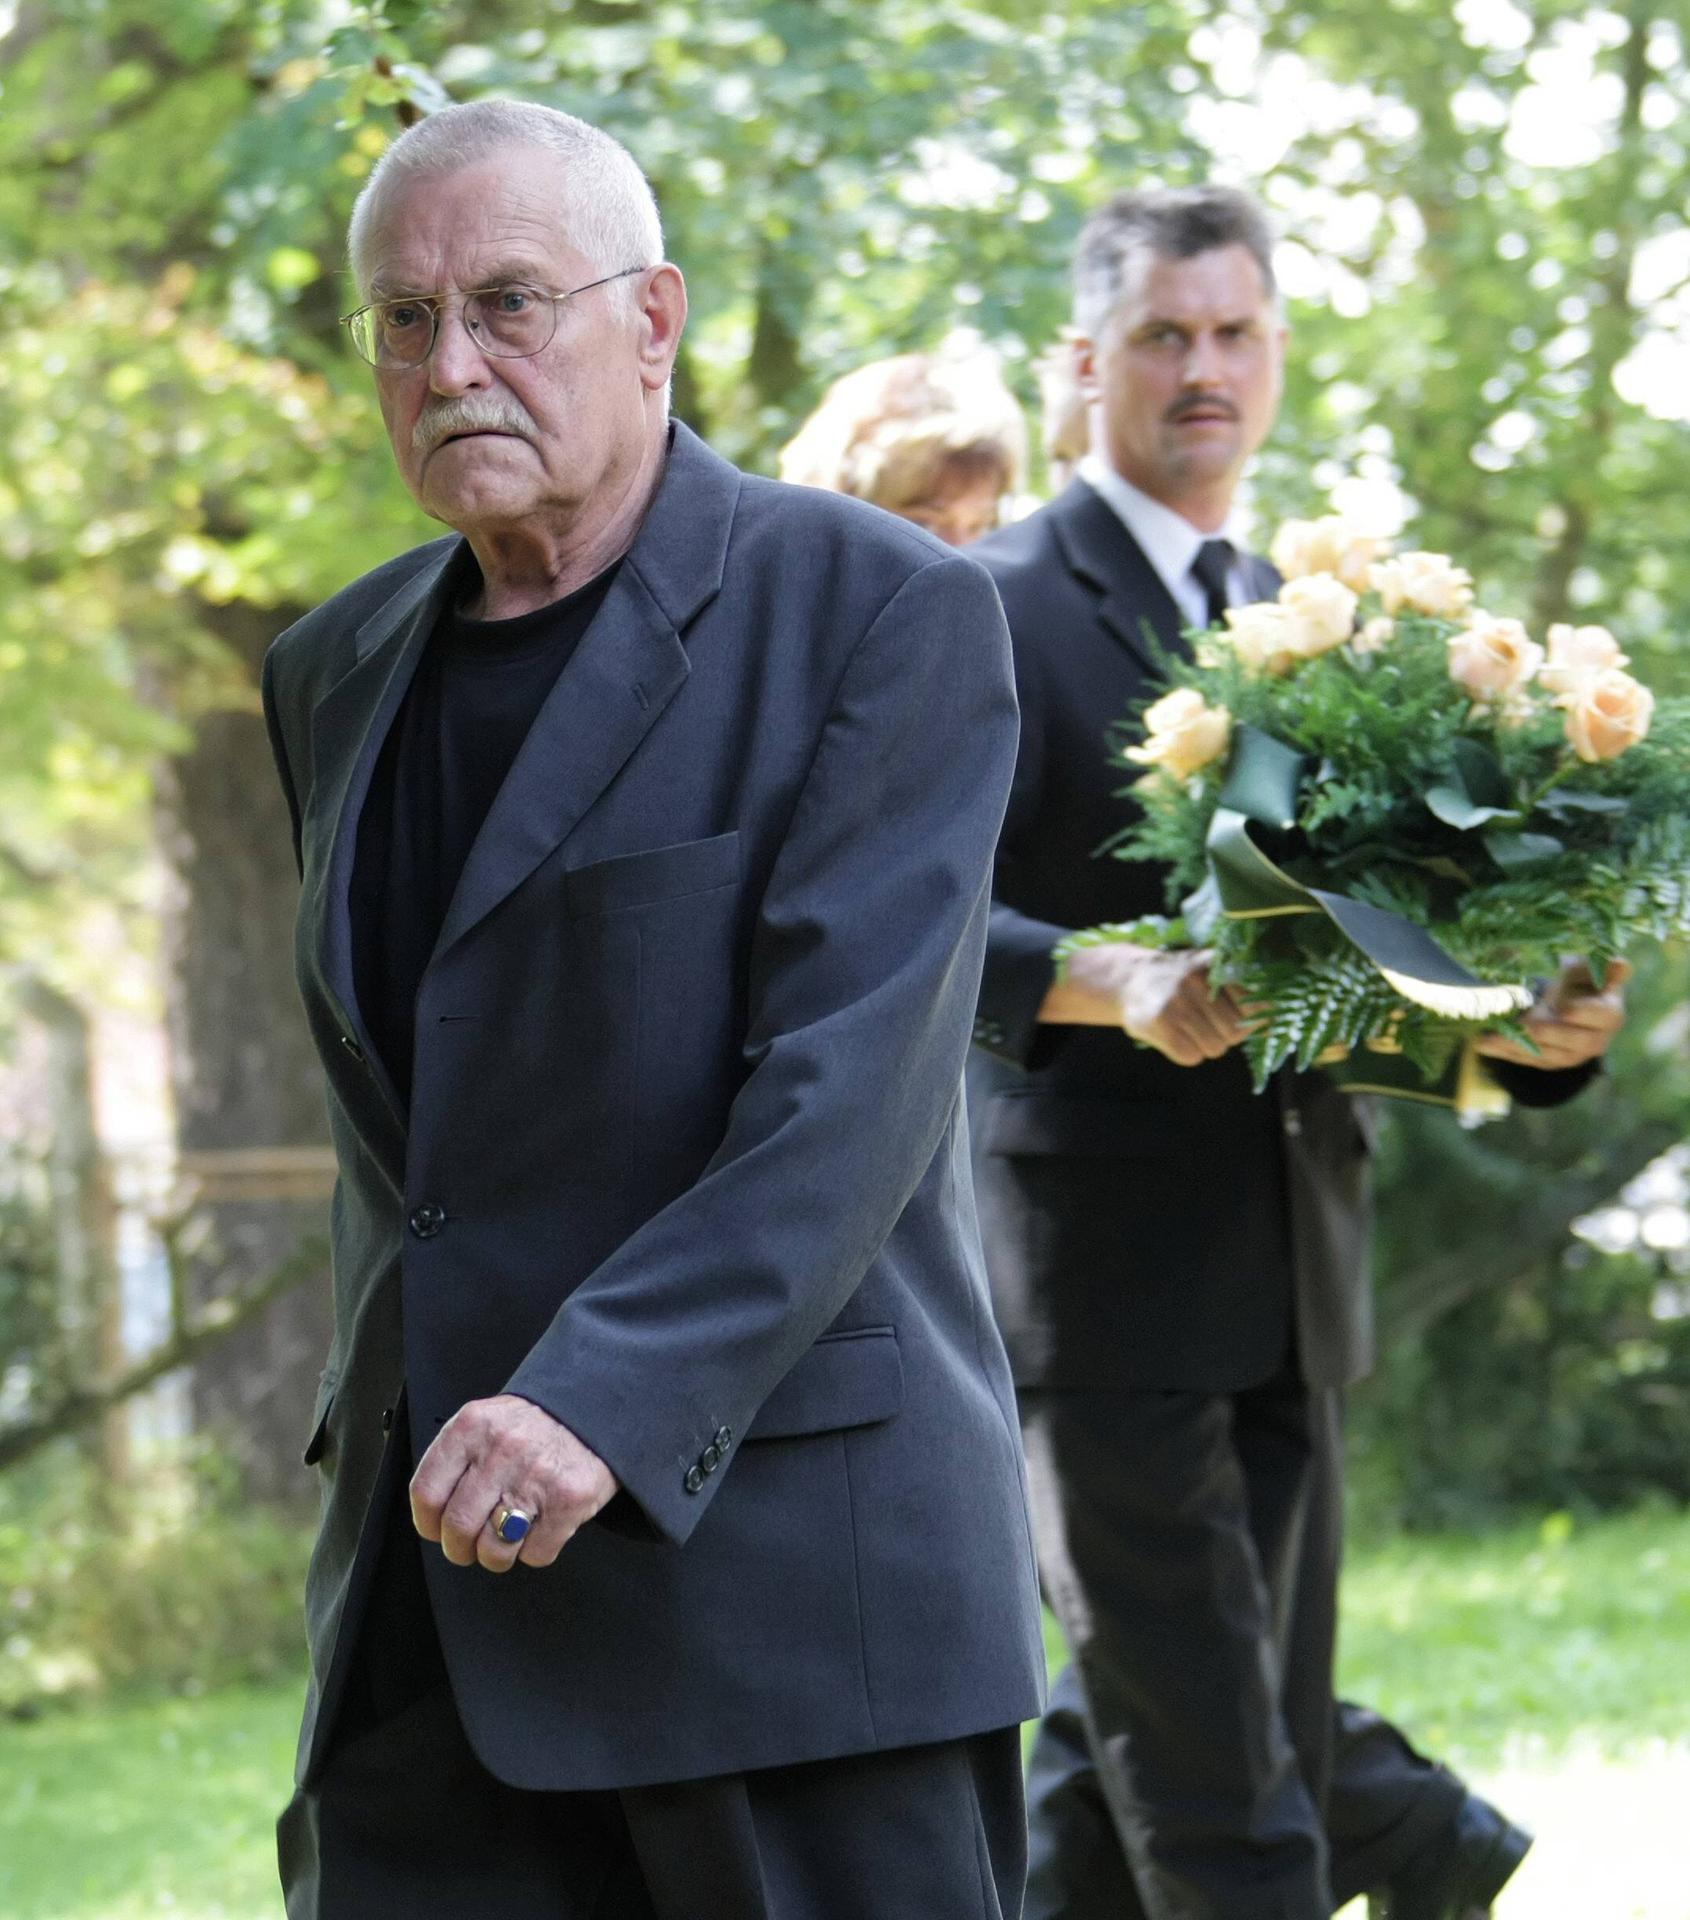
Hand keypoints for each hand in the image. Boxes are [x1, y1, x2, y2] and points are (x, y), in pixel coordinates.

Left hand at [410, 1393, 618, 1572]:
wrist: (594, 1409)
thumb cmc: (533, 1425)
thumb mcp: (485, 1422)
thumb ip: (456, 1459)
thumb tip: (432, 1513)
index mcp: (472, 1428)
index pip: (426, 1492)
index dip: (427, 1523)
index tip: (436, 1530)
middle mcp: (501, 1450)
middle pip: (458, 1527)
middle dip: (460, 1549)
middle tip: (469, 1546)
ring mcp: (536, 1477)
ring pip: (494, 1549)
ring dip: (496, 1556)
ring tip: (505, 1540)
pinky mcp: (569, 1501)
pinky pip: (535, 1553)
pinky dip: (534, 1551)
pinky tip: (539, 1528)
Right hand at [1065, 943, 1252, 1066]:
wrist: (1128, 980)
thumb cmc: (1180, 981)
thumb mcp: (1209, 970)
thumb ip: (1240, 988)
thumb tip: (1272, 1023)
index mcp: (1214, 965)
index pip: (1255, 1005)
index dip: (1251, 1019)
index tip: (1238, 1018)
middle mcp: (1196, 980)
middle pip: (1235, 1032)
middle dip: (1225, 1036)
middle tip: (1207, 1025)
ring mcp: (1176, 1002)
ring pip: (1214, 1048)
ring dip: (1205, 1046)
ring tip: (1189, 1029)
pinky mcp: (1158, 1022)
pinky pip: (1190, 1056)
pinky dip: (1186, 1053)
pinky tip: (1174, 1036)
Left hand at [1476, 957, 1630, 1071]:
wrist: (1567, 1003)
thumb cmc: (1579, 981)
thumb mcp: (1587, 968)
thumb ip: (1600, 967)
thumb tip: (1621, 964)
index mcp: (1609, 1013)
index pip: (1604, 1015)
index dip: (1586, 1013)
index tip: (1565, 1009)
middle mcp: (1595, 1039)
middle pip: (1575, 1041)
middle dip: (1547, 1034)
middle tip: (1524, 1025)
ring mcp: (1571, 1055)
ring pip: (1546, 1055)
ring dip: (1517, 1046)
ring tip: (1489, 1038)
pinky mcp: (1549, 1062)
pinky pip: (1527, 1060)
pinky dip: (1504, 1052)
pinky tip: (1482, 1044)